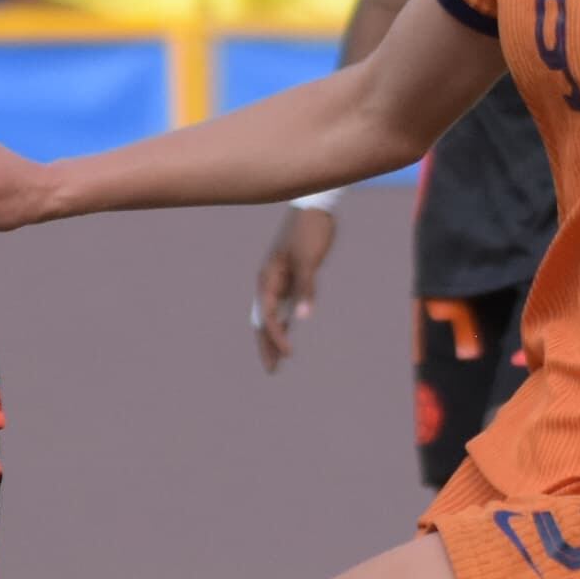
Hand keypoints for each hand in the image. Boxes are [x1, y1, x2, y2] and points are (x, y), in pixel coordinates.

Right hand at [254, 202, 334, 370]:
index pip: (267, 315)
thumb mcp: (310, 261)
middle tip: (271, 370)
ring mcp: (280, 280)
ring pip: (273, 314)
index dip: (276, 337)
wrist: (316, 208)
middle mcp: (270, 281)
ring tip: (278, 359)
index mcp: (268, 278)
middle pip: (263, 320)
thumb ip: (306, 290)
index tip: (289, 354)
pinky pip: (285, 304)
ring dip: (275, 335)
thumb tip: (302, 318)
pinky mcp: (292, 277)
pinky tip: (290, 330)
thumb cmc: (310, 232)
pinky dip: (286, 320)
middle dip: (267, 344)